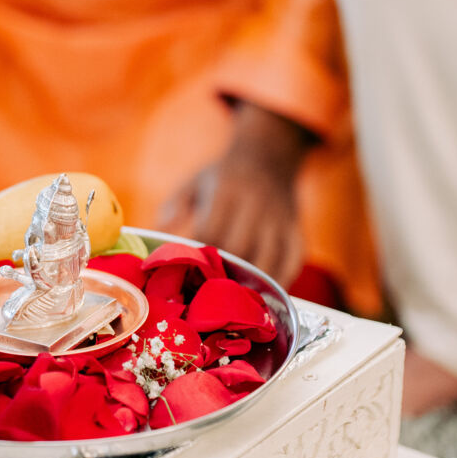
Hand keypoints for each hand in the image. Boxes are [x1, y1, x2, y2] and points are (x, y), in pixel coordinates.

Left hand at [158, 102, 310, 286]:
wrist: (268, 156)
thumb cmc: (223, 178)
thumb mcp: (194, 183)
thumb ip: (174, 207)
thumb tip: (160, 234)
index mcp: (227, 191)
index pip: (212, 230)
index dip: (199, 253)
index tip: (188, 269)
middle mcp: (257, 204)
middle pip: (240, 247)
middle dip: (223, 272)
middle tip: (208, 292)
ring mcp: (280, 219)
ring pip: (268, 259)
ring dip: (250, 283)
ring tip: (234, 301)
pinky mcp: (296, 231)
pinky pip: (292, 261)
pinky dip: (280, 280)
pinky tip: (264, 296)